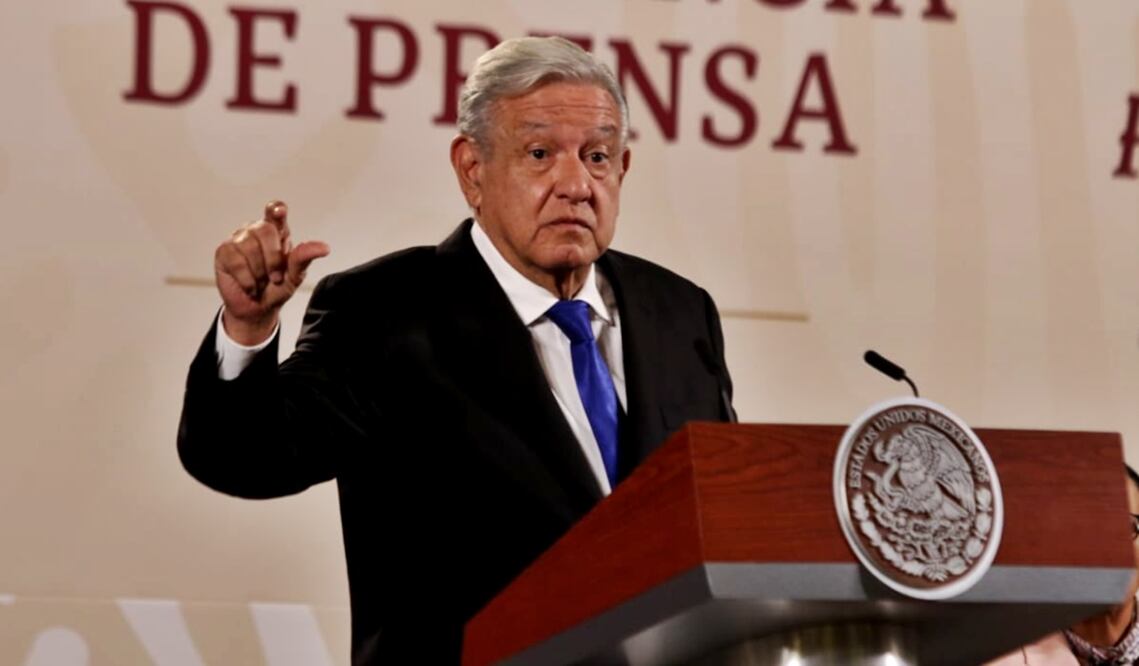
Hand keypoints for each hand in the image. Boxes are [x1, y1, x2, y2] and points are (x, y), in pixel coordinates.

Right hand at [214, 200, 329, 344]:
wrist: (257, 309)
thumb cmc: (276, 288)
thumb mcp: (295, 276)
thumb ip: (304, 258)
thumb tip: (324, 248)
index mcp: (277, 233)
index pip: (275, 212)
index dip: (276, 209)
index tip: (279, 211)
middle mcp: (256, 231)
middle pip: (265, 230)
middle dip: (273, 258)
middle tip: (275, 277)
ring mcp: (238, 240)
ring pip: (249, 246)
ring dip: (259, 272)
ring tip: (260, 281)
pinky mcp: (224, 252)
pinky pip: (236, 260)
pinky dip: (246, 279)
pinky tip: (249, 285)